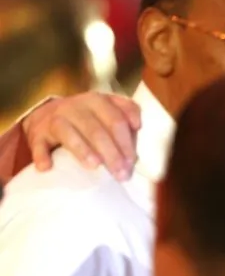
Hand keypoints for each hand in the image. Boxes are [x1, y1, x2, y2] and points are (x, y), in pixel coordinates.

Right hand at [21, 92, 141, 179]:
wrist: (50, 114)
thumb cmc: (89, 120)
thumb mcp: (108, 117)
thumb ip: (125, 130)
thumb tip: (135, 157)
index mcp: (99, 101)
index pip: (117, 120)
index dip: (126, 142)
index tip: (133, 162)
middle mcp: (77, 105)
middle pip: (96, 129)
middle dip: (111, 153)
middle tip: (121, 174)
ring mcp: (55, 117)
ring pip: (68, 132)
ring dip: (82, 149)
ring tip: (94, 166)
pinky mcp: (38, 131)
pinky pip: (38, 143)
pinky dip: (41, 154)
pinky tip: (47, 167)